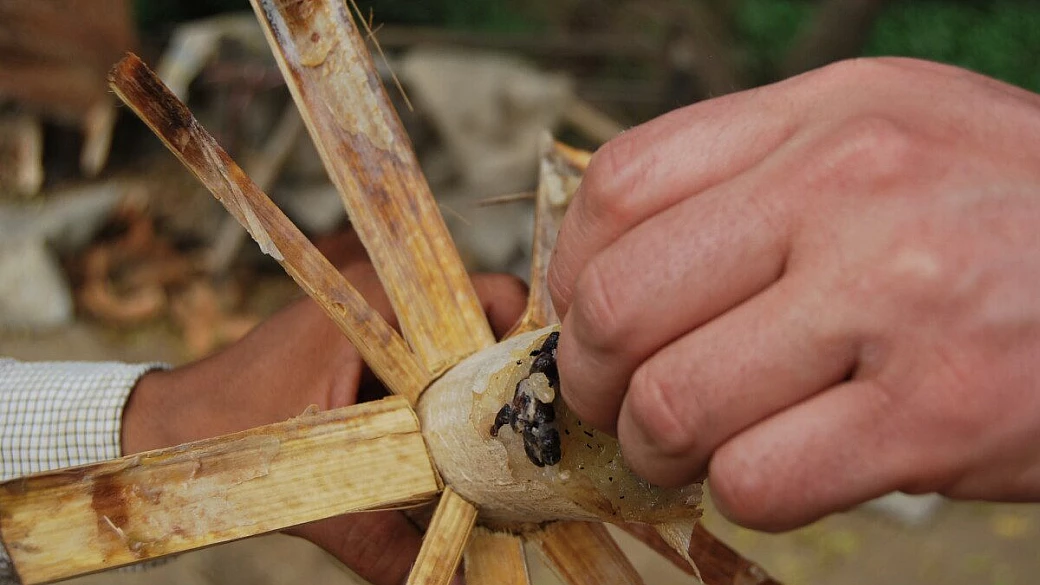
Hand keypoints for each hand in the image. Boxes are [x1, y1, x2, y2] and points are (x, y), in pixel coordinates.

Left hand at [122, 230, 526, 584]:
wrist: (167, 429)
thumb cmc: (228, 442)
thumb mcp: (320, 495)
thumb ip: (391, 543)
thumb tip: (458, 582)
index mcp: (378, 305)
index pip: (492, 298)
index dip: (528, 346)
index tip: (540, 402)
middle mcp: (382, 296)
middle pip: (484, 325)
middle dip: (506, 378)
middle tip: (523, 435)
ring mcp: (374, 315)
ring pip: (458, 348)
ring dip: (477, 391)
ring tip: (492, 444)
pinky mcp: (364, 342)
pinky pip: (428, 362)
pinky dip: (444, 399)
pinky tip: (450, 444)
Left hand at [547, 57, 1039, 530]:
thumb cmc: (1008, 209)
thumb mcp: (885, 134)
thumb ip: (748, 178)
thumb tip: (609, 267)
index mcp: (825, 116)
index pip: (619, 189)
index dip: (574, 273)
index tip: (590, 319)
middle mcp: (850, 191)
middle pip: (621, 305)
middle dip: (593, 379)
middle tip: (621, 401)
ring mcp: (894, 301)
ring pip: (674, 405)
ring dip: (659, 446)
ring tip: (692, 443)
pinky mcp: (937, 415)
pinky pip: (758, 481)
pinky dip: (743, 492)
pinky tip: (779, 467)